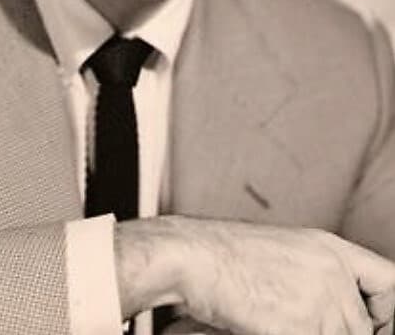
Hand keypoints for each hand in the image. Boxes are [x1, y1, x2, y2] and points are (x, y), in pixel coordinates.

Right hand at [115, 216, 394, 334]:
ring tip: (277, 323)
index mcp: (329, 248)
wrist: (197, 256)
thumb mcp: (283, 255)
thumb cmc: (226, 255)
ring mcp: (320, 299)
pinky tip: (268, 328)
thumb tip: (335, 312)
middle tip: (302, 326)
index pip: (385, 280)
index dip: (387, 311)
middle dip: (340, 333)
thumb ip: (316, 281)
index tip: (375, 325)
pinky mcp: (301, 326)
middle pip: (360, 326)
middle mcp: (332, 271)